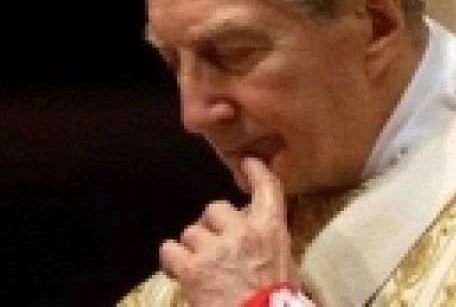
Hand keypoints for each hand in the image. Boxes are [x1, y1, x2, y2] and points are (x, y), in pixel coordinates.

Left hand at [160, 157, 298, 306]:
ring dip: (193, 247)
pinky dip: (172, 259)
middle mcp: (242, 232)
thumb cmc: (277, 301)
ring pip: (191, 231)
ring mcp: (215, 249)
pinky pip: (170, 249)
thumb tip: (252, 230)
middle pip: (216, 208)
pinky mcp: (192, 268)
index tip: (249, 162)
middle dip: (212, 225)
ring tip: (200, 266)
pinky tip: (178, 270)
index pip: (267, 188)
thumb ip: (268, 241)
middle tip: (214, 245)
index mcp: (270, 230)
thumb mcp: (285, 264)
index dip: (257, 171)